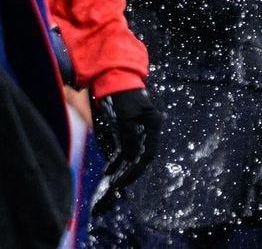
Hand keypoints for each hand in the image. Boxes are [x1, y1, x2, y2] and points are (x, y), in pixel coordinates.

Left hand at [90, 88, 162, 213]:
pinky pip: (122, 147)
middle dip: (128, 173)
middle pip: (139, 157)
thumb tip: (130, 159)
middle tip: (115, 186)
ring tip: (110, 181)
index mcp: (152, 126)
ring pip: (130, 154)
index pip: (147, 155)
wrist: (112, 75)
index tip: (123, 182)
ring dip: (121, 168)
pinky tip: (109, 168)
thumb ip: (129, 139)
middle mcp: (147, 129)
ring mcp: (137, 128)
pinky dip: (116, 158)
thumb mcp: (125, 119)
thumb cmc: (121, 96)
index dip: (135, 171)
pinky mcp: (126, 127)